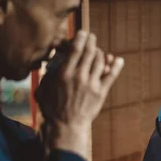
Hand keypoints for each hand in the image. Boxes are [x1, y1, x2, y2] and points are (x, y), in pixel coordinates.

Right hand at [35, 31, 123, 158]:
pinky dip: (116, 66)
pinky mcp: (101, 92)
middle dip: (92, 41)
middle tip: (91, 37)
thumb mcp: (43, 88)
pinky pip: (111, 76)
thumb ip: (49, 72)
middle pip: (90, 51)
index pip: (75, 49)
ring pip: (100, 61)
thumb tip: (54, 59)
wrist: (66, 126)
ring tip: (97, 51)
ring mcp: (91, 84)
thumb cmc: (52, 108)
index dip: (81, 38)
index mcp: (64, 74)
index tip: (82, 33)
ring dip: (100, 53)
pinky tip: (117, 60)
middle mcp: (79, 76)